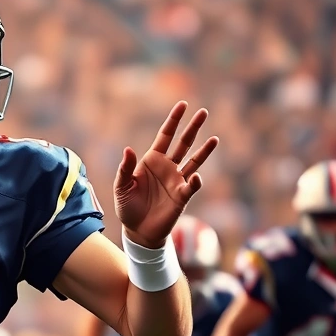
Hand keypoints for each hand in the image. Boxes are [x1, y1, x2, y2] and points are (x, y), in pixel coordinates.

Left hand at [114, 101, 218, 248]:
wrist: (137, 230)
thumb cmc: (128, 206)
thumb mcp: (121, 186)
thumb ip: (125, 168)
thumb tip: (129, 149)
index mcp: (152, 160)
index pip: (166, 135)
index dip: (174, 120)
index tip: (183, 105)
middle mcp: (167, 167)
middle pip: (183, 143)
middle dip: (193, 128)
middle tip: (203, 112)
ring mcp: (177, 180)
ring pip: (194, 161)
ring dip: (204, 150)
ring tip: (215, 139)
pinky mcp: (182, 196)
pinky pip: (191, 186)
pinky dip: (195, 181)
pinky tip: (195, 176)